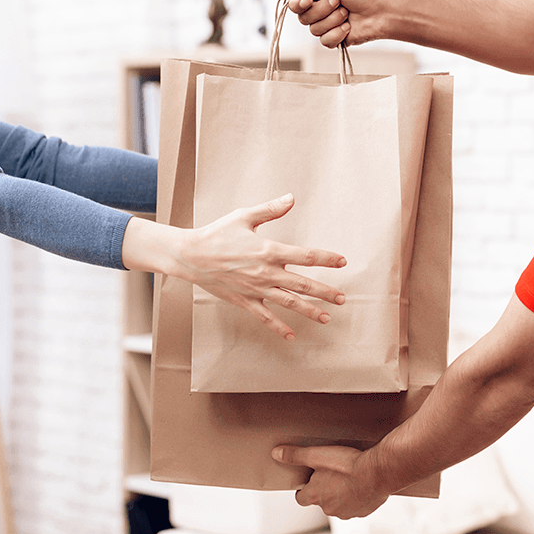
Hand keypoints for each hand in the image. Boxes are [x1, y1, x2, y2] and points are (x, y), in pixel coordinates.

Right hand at [174, 194, 346, 339]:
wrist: (191, 256)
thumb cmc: (217, 233)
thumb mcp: (244, 217)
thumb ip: (270, 209)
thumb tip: (291, 198)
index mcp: (269, 250)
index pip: (305, 256)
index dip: (326, 259)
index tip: (342, 262)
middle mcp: (266, 273)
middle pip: (302, 284)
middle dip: (325, 292)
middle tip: (342, 299)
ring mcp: (256, 289)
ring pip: (289, 303)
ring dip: (310, 311)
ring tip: (327, 318)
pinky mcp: (244, 301)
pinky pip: (265, 317)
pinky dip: (279, 327)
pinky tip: (291, 335)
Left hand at [271, 443, 388, 518]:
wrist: (378, 473)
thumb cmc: (348, 464)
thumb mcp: (318, 455)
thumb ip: (296, 455)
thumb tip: (276, 454)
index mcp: (315, 495)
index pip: (301, 498)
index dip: (303, 489)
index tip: (308, 480)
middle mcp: (328, 508)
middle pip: (320, 501)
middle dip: (324, 490)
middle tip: (332, 473)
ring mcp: (346, 512)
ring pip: (338, 504)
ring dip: (341, 494)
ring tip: (348, 477)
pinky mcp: (362, 512)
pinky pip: (355, 507)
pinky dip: (356, 498)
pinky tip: (361, 484)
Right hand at [286, 0, 389, 48]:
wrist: (382, 10)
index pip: (294, 3)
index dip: (297, 4)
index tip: (308, 1)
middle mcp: (318, 11)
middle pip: (303, 18)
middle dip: (323, 10)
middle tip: (339, 2)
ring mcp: (325, 26)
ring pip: (314, 30)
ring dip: (333, 20)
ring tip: (347, 13)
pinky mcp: (334, 40)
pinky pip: (324, 42)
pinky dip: (338, 33)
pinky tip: (349, 27)